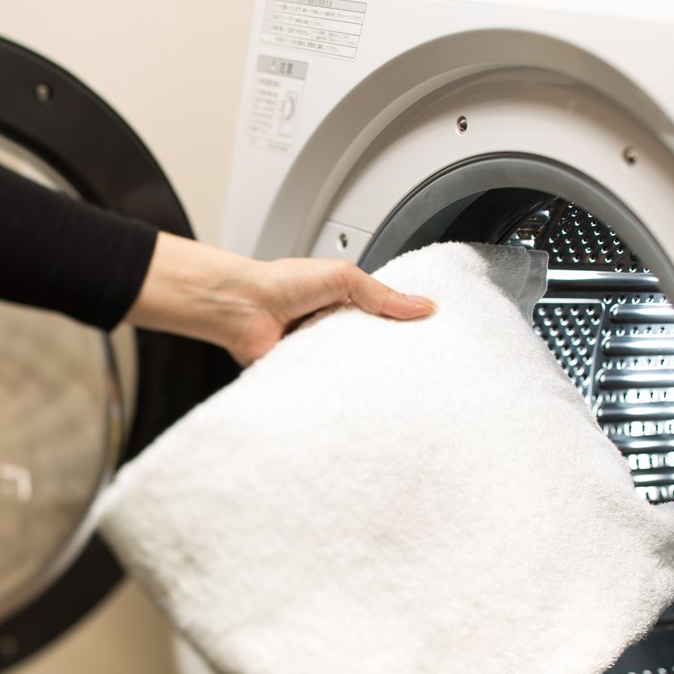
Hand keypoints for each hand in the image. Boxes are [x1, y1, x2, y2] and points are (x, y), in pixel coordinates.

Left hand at [124, 233, 434, 364]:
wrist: (242, 307)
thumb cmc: (281, 283)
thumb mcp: (342, 277)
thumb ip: (381, 294)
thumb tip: (423, 306)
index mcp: (346, 304)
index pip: (385, 320)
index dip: (406, 330)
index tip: (431, 340)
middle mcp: (334, 331)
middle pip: (373, 349)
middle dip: (390, 359)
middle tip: (417, 369)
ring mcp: (320, 355)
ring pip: (353, 372)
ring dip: (365, 377)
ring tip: (392, 387)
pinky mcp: (305, 377)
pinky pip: (329, 388)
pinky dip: (339, 391)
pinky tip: (355, 396)